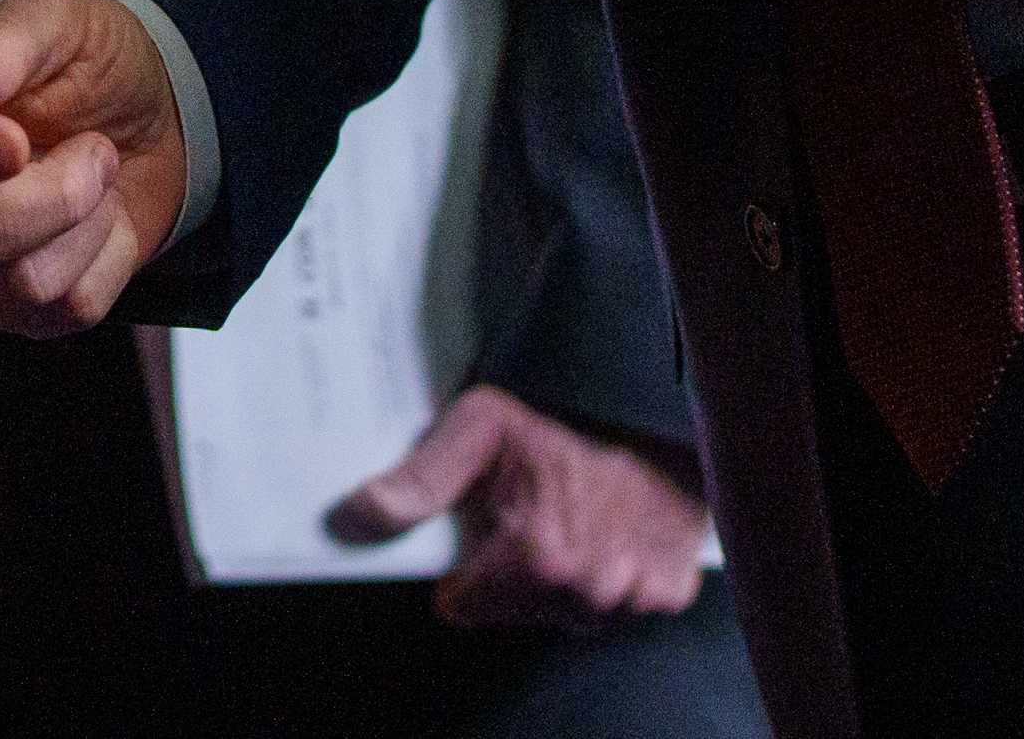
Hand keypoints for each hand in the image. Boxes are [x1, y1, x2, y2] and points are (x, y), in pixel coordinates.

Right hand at [0, 0, 186, 338]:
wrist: (151, 113)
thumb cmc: (84, 60)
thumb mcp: (55, 21)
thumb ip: (6, 41)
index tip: (12, 141)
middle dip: (52, 195)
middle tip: (96, 147)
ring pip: (23, 281)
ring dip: (89, 218)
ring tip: (96, 169)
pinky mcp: (19, 310)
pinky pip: (71, 308)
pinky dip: (110, 255)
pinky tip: (103, 217)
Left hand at [331, 383, 712, 626]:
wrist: (661, 409)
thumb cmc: (573, 415)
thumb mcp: (481, 428)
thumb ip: (419, 478)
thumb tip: (358, 516)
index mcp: (533, 557)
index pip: (463, 606)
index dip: (463, 570)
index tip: (480, 535)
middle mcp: (584, 589)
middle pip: (513, 610)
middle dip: (511, 572)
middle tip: (531, 514)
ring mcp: (629, 598)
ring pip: (565, 613)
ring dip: (562, 581)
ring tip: (571, 519)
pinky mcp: (665, 595)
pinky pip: (621, 610)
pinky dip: (615, 580)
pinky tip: (611, 535)